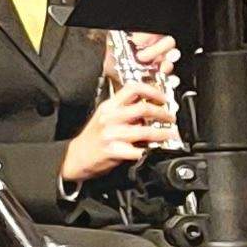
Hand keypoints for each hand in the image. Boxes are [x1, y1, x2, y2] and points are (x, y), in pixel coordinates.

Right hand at [61, 78, 177, 183]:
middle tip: (171, 118)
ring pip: (145, 131)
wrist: (75, 157)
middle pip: (143, 108)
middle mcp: (110, 117)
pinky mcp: (114, 151)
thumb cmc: (92, 138)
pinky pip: (140, 151)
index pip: (133, 88)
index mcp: (109, 106)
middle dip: (163, 113)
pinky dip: (152, 150)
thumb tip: (149, 105)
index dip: (152, 91)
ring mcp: (112, 134)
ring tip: (171, 135)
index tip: (163, 98)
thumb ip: (124, 109)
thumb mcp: (105, 116)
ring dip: (163, 133)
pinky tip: (157, 150)